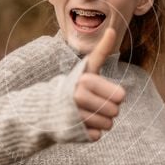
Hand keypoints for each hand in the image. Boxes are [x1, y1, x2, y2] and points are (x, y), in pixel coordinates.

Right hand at [74, 26, 126, 141]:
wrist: (44, 107)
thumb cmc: (74, 85)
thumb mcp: (87, 68)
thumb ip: (101, 51)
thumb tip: (111, 28)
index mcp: (86, 80)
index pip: (120, 95)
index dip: (116, 95)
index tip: (105, 92)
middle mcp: (79, 96)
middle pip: (115, 111)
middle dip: (109, 110)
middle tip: (94, 104)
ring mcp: (75, 115)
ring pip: (108, 125)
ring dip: (101, 122)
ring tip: (86, 113)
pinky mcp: (74, 132)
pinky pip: (97, 136)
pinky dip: (92, 132)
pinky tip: (80, 124)